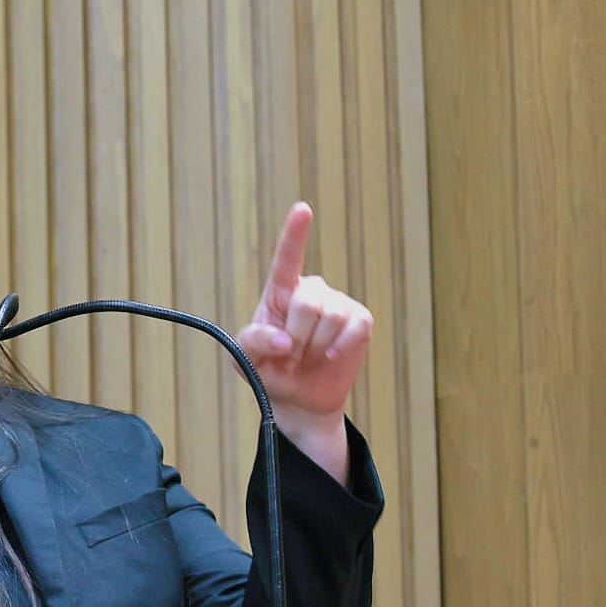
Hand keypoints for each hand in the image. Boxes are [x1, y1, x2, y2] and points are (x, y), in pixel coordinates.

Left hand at [237, 202, 371, 478]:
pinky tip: (329, 357)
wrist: (299, 398)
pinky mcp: (359, 320)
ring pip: (331, 317)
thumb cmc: (269, 370)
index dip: (295, 233)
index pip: (287, 259)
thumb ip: (254, 342)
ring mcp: (337, 303)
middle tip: (291, 353)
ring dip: (316, 345)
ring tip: (308, 356)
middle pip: (308, 302)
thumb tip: (285, 340)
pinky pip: (355, 327)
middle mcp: (310, 291)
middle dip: (298, 334)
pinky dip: (340, 347)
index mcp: (279, 293)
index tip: (302, 209)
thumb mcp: (246, 359)